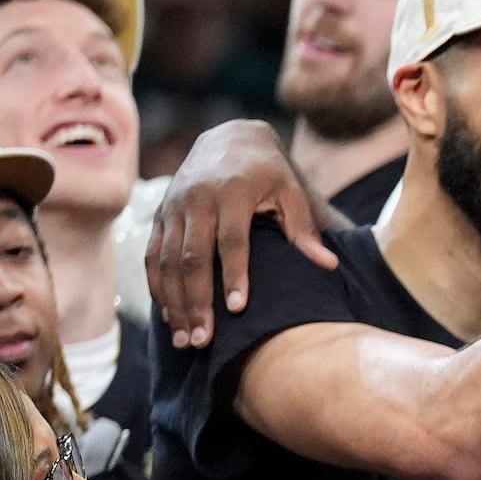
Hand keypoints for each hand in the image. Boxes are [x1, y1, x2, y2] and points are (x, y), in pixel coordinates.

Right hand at [149, 119, 336, 349]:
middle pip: (192, 257)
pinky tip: (169, 317)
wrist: (227, 139)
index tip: (238, 309)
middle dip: (196, 301)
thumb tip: (328, 266)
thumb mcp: (290, 190)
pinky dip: (158, 288)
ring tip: (185, 339)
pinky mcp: (159, 217)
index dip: (234, 274)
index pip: (231, 240)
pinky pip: (152, 257)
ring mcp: (172, 208)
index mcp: (230, 193)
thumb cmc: (267, 172)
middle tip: (203, 340)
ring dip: (174, 303)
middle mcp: (195, 199)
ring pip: (167, 262)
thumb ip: (304, 228)